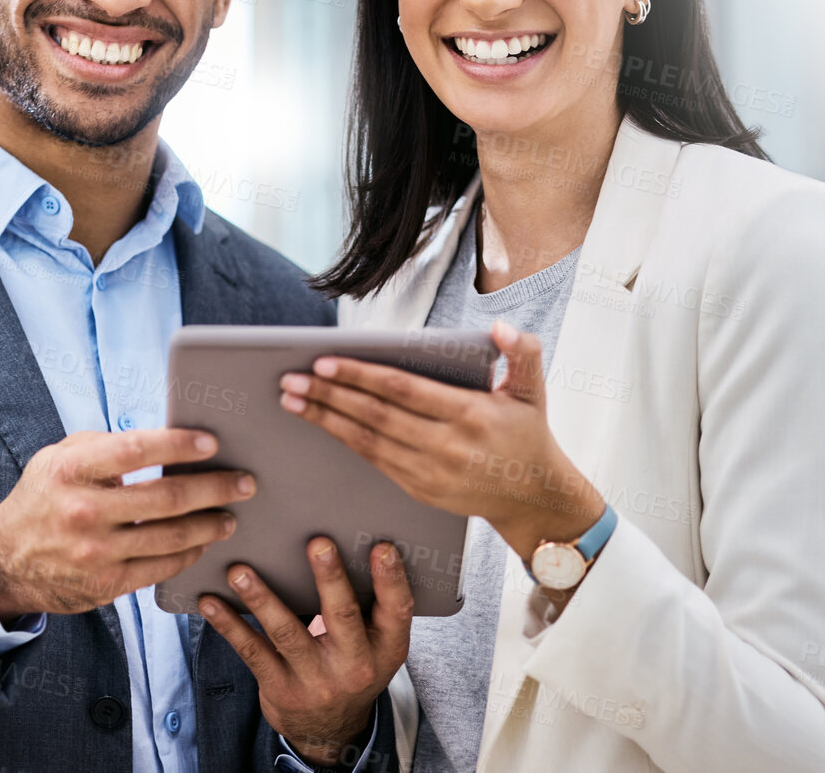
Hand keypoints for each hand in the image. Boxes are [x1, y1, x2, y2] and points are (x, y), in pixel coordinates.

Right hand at [0, 428, 253, 616]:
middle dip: (215, 488)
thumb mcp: (59, 458)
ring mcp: (96, 552)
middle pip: (167, 498)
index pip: (135, 449)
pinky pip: (162, 568)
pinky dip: (190, 554)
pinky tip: (203, 542)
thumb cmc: (45, 498)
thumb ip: (105, 445)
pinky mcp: (106, 584)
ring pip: (172, 537)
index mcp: (72, 469)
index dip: (178, 444)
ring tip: (230, 515)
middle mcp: (84, 510)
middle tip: (244, 483)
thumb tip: (164, 439)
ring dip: (211, 525)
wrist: (5, 560)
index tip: (211, 443)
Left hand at [200, 538, 412, 767]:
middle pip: (342, 616)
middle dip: (330, 578)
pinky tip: (210, 602)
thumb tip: (329, 545)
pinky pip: (252, 651)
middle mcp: (355, 665)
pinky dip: (229, 624)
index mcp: (385, 647)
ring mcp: (316, 680)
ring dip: (261, 598)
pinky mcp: (280, 688)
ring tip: (239, 571)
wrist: (328, 731)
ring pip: (287, 633)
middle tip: (317, 543)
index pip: (396, 611)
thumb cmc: (349, 667)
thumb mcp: (372, 646)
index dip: (391, 580)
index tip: (381, 548)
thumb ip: (364, 607)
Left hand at [279, 321, 604, 563]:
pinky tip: (321, 423)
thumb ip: (523, 353)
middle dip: (328, 396)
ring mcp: (430, 472)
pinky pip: (374, 461)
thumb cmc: (528, 435)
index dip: (360, 376)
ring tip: (291, 400)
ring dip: (325, 419)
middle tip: (290, 379)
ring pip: (367, 441)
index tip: (324, 362)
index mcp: (469, 414)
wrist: (534, 497)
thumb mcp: (534, 391)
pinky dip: (344, 440)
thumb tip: (501, 326)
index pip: (402, 390)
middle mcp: (446, 446)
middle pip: (374, 416)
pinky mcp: (419, 489)